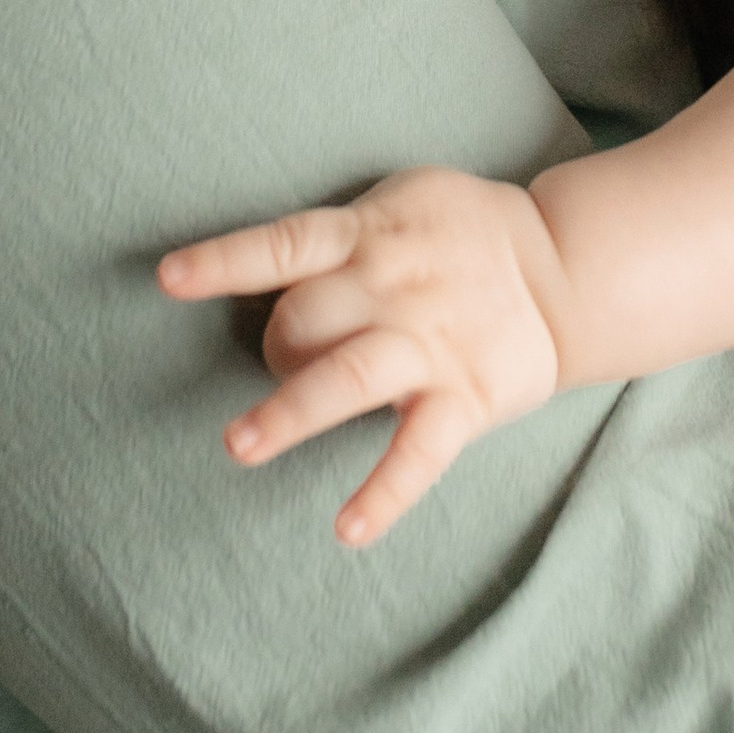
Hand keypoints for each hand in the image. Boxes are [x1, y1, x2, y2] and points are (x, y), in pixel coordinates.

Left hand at [157, 165, 565, 542]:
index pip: (283, 245)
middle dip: (273, 348)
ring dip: (290, 413)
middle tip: (281, 363)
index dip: (223, 261)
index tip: (169, 278)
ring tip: (239, 445)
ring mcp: (427, 346)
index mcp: (368, 235)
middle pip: (303, 319)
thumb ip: (335, 235)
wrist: (564, 267)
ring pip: (348, 379)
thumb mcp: (398, 203)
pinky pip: (419, 451)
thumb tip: (259, 266)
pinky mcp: (463, 398)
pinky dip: (385, 493)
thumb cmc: (458, 233)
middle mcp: (390, 289)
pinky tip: (348, 529)